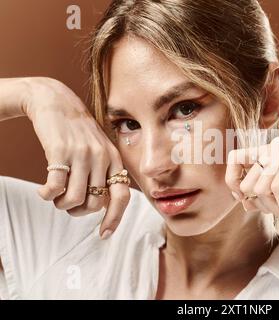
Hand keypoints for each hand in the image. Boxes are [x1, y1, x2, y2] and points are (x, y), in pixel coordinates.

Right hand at [23, 77, 128, 237]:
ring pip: (75, 199)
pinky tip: (42, 190)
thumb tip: (101, 204)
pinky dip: (47, 195)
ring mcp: (82, 154)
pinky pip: (55, 187)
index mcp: (114, 159)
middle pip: (95, 203)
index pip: (123, 195)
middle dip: (79, 212)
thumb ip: (104, 172)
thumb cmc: (78, 130)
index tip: (104, 234)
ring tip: (55, 196)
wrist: (56, 101)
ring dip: (62, 205)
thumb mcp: (99, 148)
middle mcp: (102, 157)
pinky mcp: (60, 151)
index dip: (115, 218)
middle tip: (68, 204)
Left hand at [225, 136, 278, 216]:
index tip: (250, 200)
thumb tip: (244, 203)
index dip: (234, 183)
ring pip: (258, 187)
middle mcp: (273, 146)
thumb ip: (268, 193)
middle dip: (260, 205)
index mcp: (269, 150)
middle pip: (244, 182)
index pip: (233, 159)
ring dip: (274, 208)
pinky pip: (276, 188)